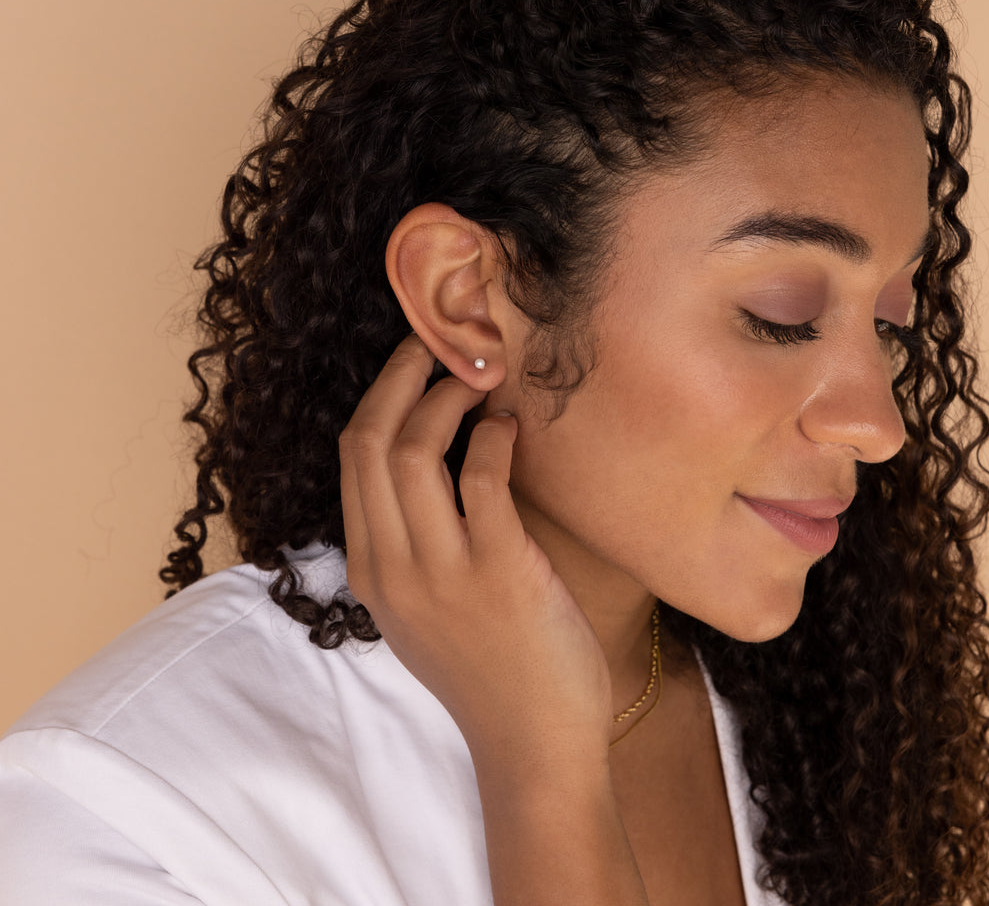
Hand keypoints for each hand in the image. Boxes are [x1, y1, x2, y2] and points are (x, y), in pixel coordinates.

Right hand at [338, 335, 611, 763]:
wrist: (533, 745)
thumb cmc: (488, 670)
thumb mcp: (423, 609)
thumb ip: (411, 544)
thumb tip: (432, 461)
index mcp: (371, 569)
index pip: (352, 459)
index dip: (379, 399)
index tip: (409, 365)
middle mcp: (393, 565)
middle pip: (372, 441)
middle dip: (401, 378)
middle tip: (439, 345)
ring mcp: (442, 569)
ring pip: (417, 450)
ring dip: (448, 397)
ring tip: (480, 378)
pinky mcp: (499, 570)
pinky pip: (484, 476)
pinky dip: (495, 437)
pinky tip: (512, 428)